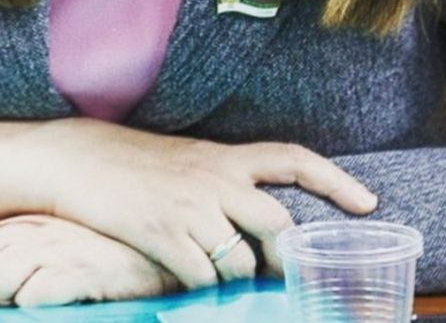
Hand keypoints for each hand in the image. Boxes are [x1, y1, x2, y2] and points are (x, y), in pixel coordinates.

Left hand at [0, 214, 178, 307]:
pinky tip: (59, 295)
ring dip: (4, 296)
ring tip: (43, 290)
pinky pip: (30, 295)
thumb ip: (10, 260)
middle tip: (9, 292)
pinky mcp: (71, 271)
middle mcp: (25, 233)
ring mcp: (47, 250)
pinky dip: (37, 300)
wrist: (163, 242)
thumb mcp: (51, 249)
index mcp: (16, 226)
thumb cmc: (105, 254)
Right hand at [19, 117, 376, 289]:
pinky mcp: (162, 234)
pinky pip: (200, 277)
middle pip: (278, 224)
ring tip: (216, 279)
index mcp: (225, 157)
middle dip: (287, 259)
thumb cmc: (132, 164)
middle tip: (288, 280)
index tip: (369, 205)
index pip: (293, 159)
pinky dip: (199, 288)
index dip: (335, 181)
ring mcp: (190, 208)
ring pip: (241, 262)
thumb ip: (222, 186)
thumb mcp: (186, 164)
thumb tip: (255, 224)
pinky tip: (185, 281)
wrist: (76, 159)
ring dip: (235, 281)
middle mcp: (216, 179)